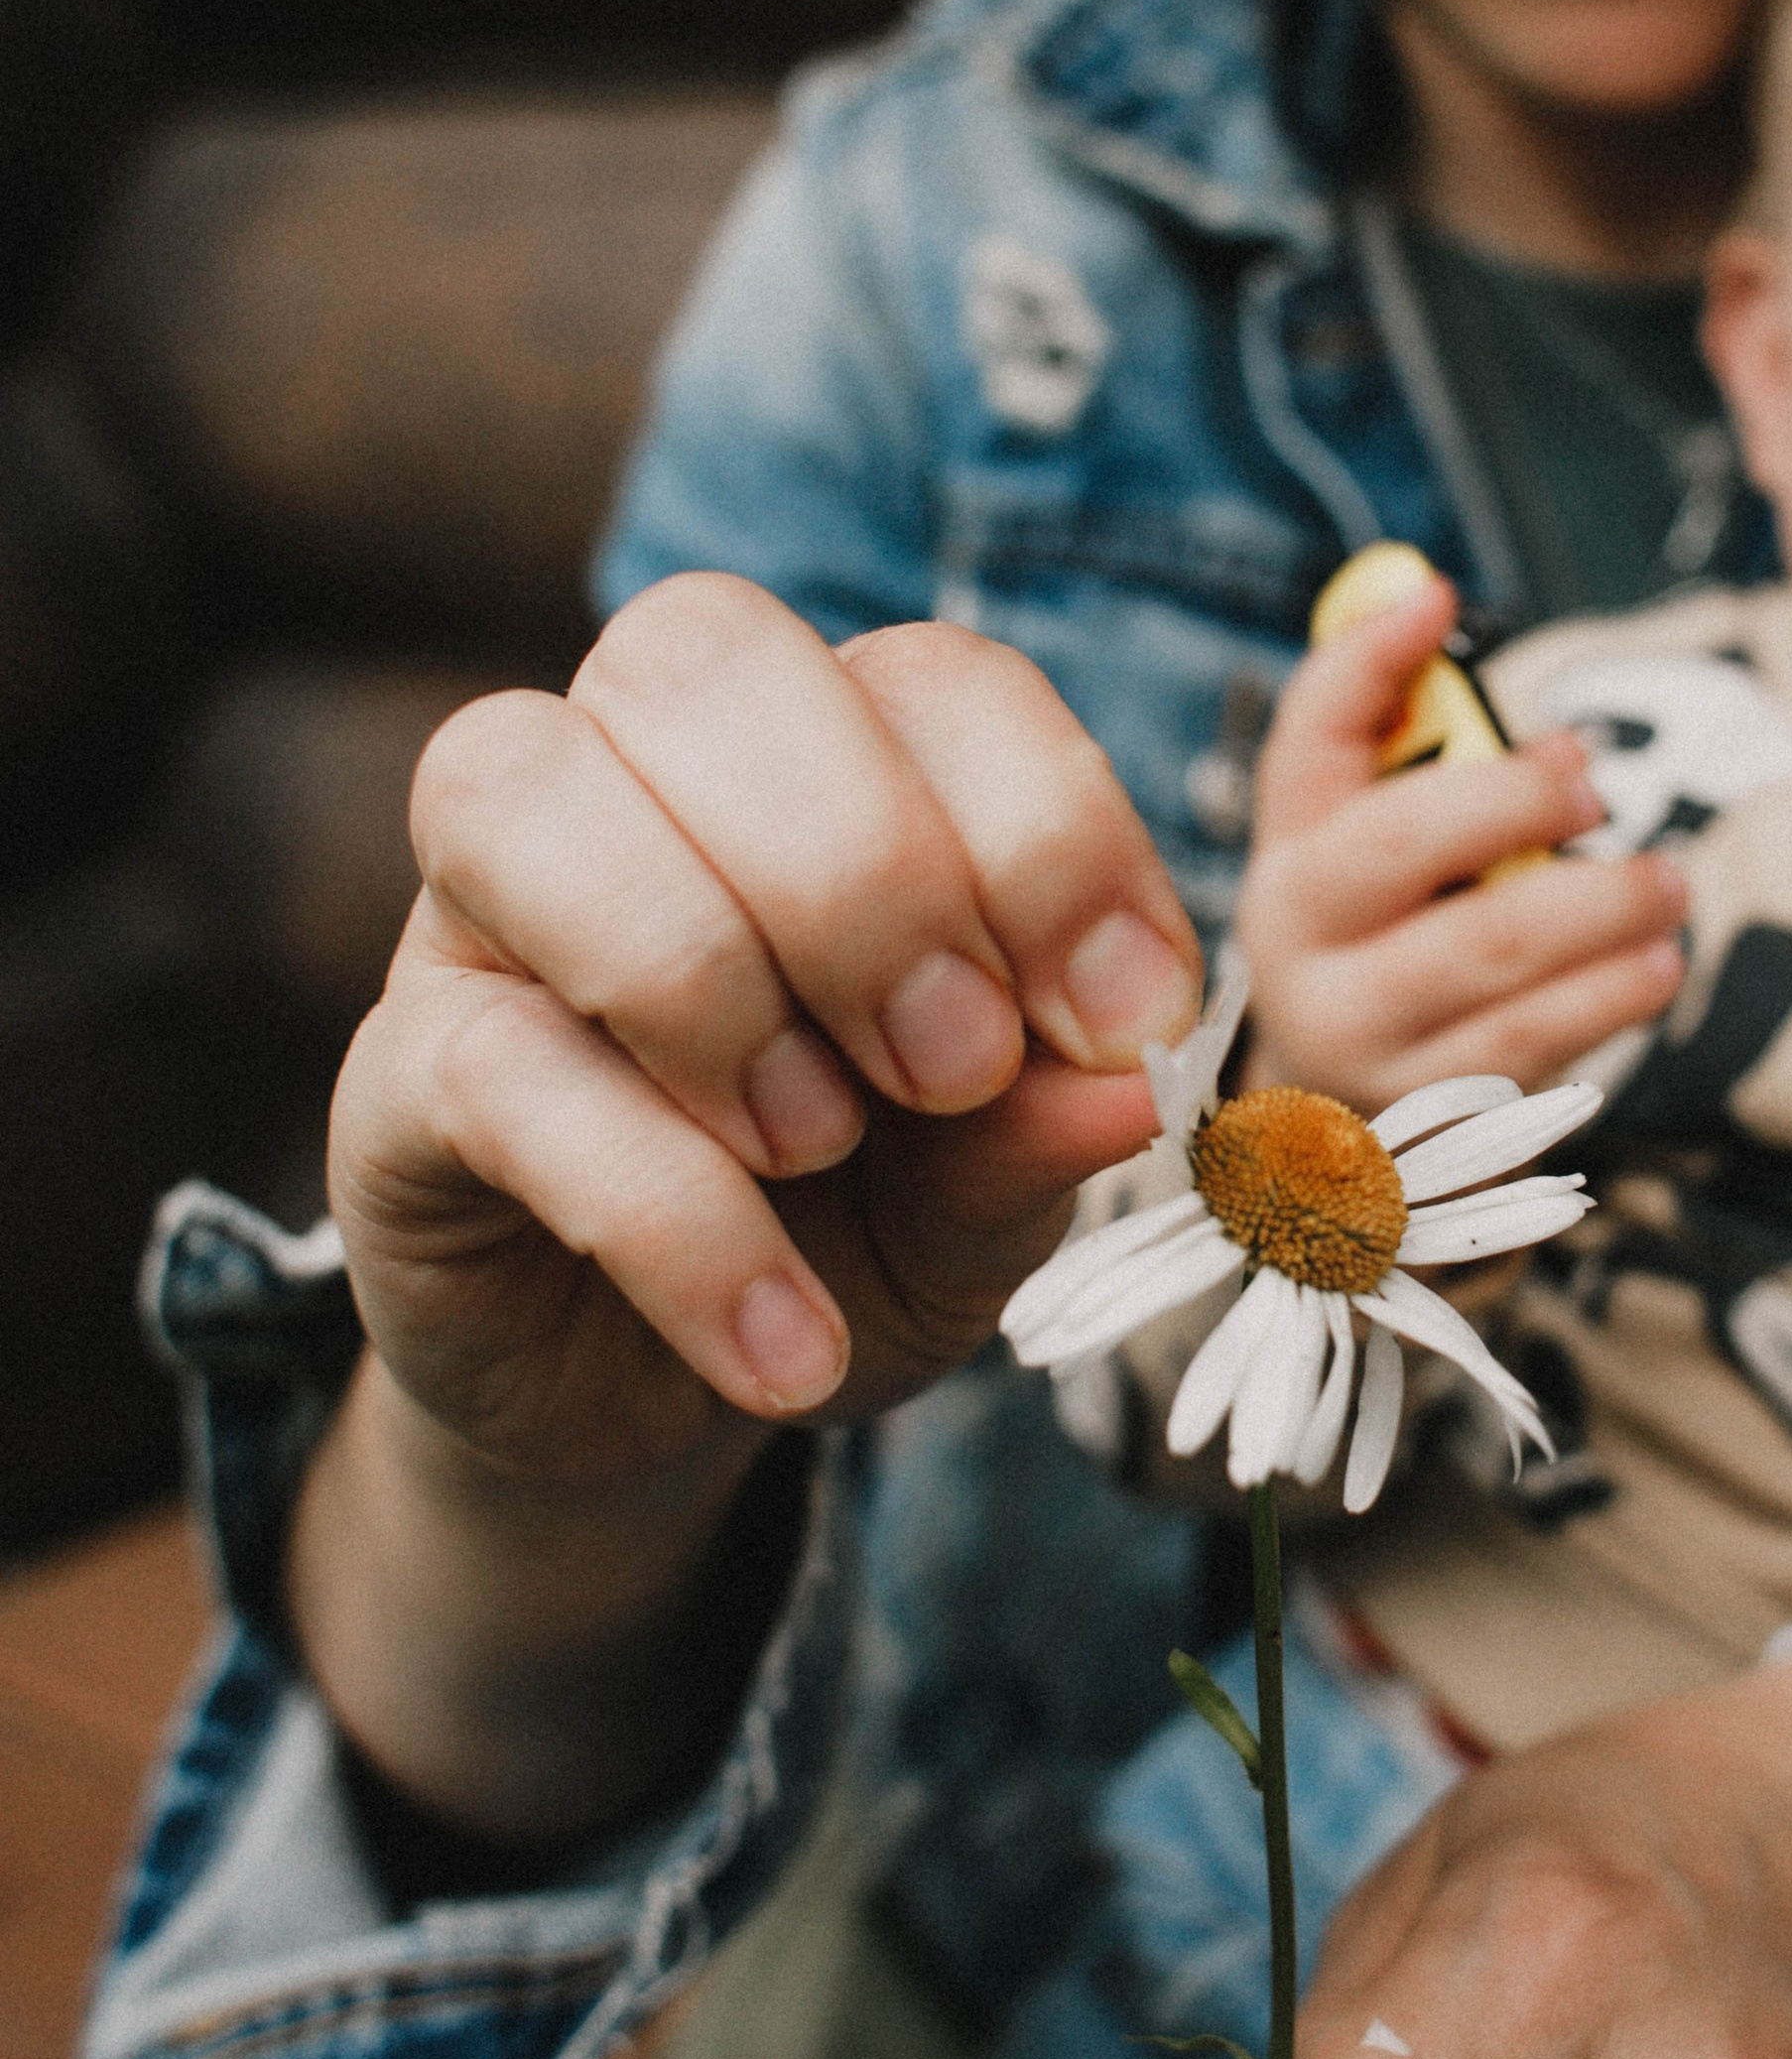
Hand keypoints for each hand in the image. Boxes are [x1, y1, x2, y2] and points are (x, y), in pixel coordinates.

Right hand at [300, 578, 1202, 1835]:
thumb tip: (1130, 1087)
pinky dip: (665, 1215)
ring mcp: (485, 911)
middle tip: (957, 1069)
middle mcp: (633, 779)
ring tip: (820, 1149)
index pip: (928, 675)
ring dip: (708, 970)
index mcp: (825, 754)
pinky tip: (779, 1345)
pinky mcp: (393, 1078)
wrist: (661, 1405)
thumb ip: (1042, 1125)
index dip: (1045, 825)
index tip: (1128, 1018)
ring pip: (526, 787)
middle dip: (864, 865)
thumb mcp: (983, 1197)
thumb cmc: (850, 1233)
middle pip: (702, 653)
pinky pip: (488, 1066)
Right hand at [1238, 573, 1686, 1112]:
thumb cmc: (1392, 934)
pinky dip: (1608, 997)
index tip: (1438, 599)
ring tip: (1666, 884)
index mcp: (1290, 849)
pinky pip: (1531, 1042)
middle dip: (1513, 801)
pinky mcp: (1428, 1110)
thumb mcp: (1373, 835)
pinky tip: (1658, 965)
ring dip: (1595, 907)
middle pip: (1400, 841)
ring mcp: (1357, 1032)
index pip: (1308, 736)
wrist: (1346, 1114)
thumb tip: (1428, 604)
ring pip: (1483, 951)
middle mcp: (1300, 938)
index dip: (1365, 660)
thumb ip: (1404, 725)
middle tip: (1596, 793)